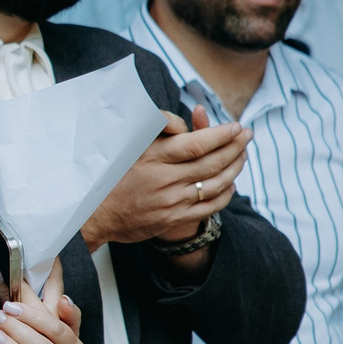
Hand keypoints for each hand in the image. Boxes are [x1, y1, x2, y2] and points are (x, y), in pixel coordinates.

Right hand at [82, 105, 248, 248]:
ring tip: (243, 155)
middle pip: (212, 162)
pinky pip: (209, 207)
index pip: (197, 144)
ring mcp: (172, 202)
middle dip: (235, 146)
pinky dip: (225, 194)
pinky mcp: (173, 219)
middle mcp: (165, 180)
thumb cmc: (109, 175)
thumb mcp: (126, 145)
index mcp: (154, 158)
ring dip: (235, 168)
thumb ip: (155, 130)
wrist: (94, 214)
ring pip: (215, 184)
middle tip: (247, 135)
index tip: (235, 126)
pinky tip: (230, 184)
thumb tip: (182, 124)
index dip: (221, 134)